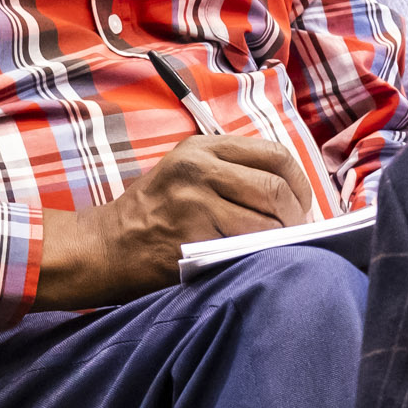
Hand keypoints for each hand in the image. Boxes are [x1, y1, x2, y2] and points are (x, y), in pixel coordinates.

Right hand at [34, 135, 314, 312]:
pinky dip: (258, 256)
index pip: (274, 154)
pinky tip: (255, 260)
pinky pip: (244, 248)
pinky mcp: (191, 239)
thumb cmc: (153, 211)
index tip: (302, 203)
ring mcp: (194, 204)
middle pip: (275, 188)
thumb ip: (231, 169)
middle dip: (295, 215)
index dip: (299, 181)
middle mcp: (197, 169)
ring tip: (278, 248)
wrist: (105, 246)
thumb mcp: (185, 171)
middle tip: (296, 232)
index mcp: (201, 147)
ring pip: (264, 222)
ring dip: (280, 240)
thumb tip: (291, 192)